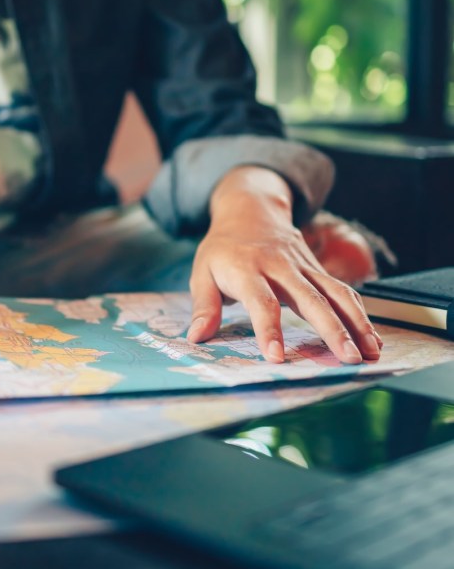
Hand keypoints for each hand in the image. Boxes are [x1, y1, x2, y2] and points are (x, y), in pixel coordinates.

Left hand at [186, 167, 381, 363]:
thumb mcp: (201, 273)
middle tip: (347, 358)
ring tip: (371, 352)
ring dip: (356, 322)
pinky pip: (343, 290)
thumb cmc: (222, 249)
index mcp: (248, 270)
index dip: (268, 329)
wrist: (250, 210)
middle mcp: (280, 267)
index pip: (261, 302)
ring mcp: (303, 266)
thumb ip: (203, 306)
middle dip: (332, 330)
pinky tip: (371, 336)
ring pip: (336, 293)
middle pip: (311, 299)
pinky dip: (360, 312)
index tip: (276, 356)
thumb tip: (196, 338)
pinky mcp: (317, 268)